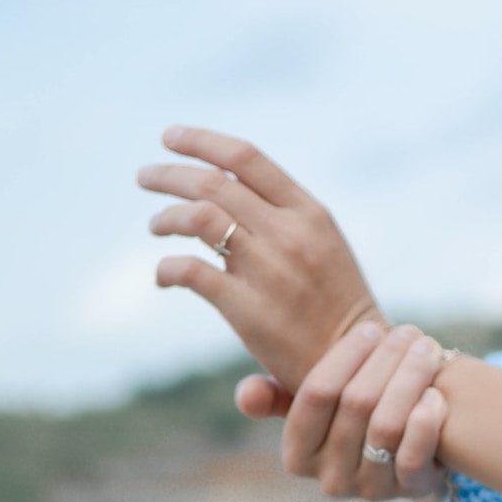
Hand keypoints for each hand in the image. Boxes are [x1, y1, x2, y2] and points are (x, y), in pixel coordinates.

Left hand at [140, 126, 387, 391]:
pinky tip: (163, 276)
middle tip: (145, 177)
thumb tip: (219, 182)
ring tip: (155, 225)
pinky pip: (190, 272)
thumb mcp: (323, 243)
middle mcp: (289, 234)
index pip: (246, 159)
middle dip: (169, 175)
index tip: (170, 137)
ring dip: (165, 217)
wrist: (357, 364)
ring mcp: (269, 270)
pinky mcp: (248, 309)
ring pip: (198, 218)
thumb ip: (278, 212)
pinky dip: (166, 268)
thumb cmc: (334, 302)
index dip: (201, 142)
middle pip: (212, 183)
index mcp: (310, 213)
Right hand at [245, 321, 451, 501]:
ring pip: (387, 425)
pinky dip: (426, 421)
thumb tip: (247, 394)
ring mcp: (369, 489)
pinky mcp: (408, 493)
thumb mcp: (316, 404)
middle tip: (408, 332)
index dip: (345, 356)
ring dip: (411, 379)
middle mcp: (329, 478)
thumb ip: (276, 395)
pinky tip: (436, 392)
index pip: (315, 395)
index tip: (369, 329)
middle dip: (386, 359)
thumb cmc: (354, 412)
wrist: (408, 445)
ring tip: (426, 348)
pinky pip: (414, 456)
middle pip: (357, 405)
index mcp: (297, 454)